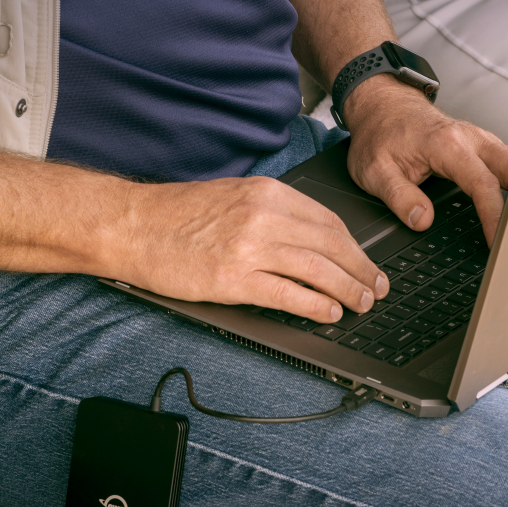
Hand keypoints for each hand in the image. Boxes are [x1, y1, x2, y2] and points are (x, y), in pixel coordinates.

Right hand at [113, 177, 389, 323]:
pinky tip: (328, 313)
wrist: (132, 225)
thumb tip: (308, 240)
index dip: (355, 247)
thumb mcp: (232, 197)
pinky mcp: (233, 278)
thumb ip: (271, 212)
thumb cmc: (175, 215)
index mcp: (266, 193)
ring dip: (347, 289)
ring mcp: (249, 247)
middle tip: (375, 289)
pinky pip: (287, 294)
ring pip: (317, 270)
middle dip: (361, 271)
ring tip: (360, 304)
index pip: (328, 221)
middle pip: (331, 245)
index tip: (366, 263)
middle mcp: (263, 215)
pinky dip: (314, 305)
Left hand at [343, 75, 507, 243]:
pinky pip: (507, 164)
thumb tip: (422, 220)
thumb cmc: (379, 135)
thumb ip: (399, 197)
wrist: (382, 107)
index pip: (482, 184)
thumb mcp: (375, 172)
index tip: (498, 241)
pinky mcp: (481, 145)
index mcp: (447, 145)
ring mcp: (480, 140)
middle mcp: (471, 138)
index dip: (494, 216)